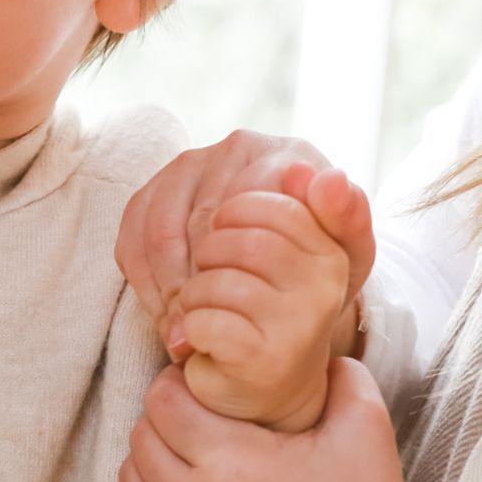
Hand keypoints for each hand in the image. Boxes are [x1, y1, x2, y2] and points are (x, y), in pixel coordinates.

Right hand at [115, 130, 329, 360]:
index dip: (234, 268)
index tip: (233, 312)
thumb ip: (349, 221)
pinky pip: (132, 232)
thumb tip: (326, 180)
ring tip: (180, 331)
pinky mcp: (155, 187)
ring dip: (165, 286)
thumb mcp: (349, 254)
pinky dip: (143, 278)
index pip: (246, 209)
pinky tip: (163, 311)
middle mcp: (235, 147)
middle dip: (196, 285)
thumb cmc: (318, 263)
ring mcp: (190, 164)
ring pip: (159, 227)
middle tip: (199, 333)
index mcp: (287, 155)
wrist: (287, 266)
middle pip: (199, 219)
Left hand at [121, 358, 481, 481]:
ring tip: (193, 457)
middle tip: (201, 420)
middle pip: (141, 435)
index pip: (161, 399)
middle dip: (167, 420)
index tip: (207, 390)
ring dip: (153, 460)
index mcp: (227, 462)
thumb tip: (319, 350)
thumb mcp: (365, 429)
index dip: (180, 385)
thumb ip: (341, 374)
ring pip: (130, 479)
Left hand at [166, 171, 373, 429]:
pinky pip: (204, 322)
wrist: (266, 389)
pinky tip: (204, 342)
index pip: (254, 197)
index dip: (221, 214)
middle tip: (209, 281)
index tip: (222, 236)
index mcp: (329, 244)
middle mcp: (326, 281)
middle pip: (230, 238)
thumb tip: (319, 172)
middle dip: (203, 259)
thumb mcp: (283, 247)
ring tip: (206, 314)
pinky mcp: (267, 360)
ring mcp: (300, 322)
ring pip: (214, 280)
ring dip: (193, 299)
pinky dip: (191, 331)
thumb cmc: (265, 309)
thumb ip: (302, 203)